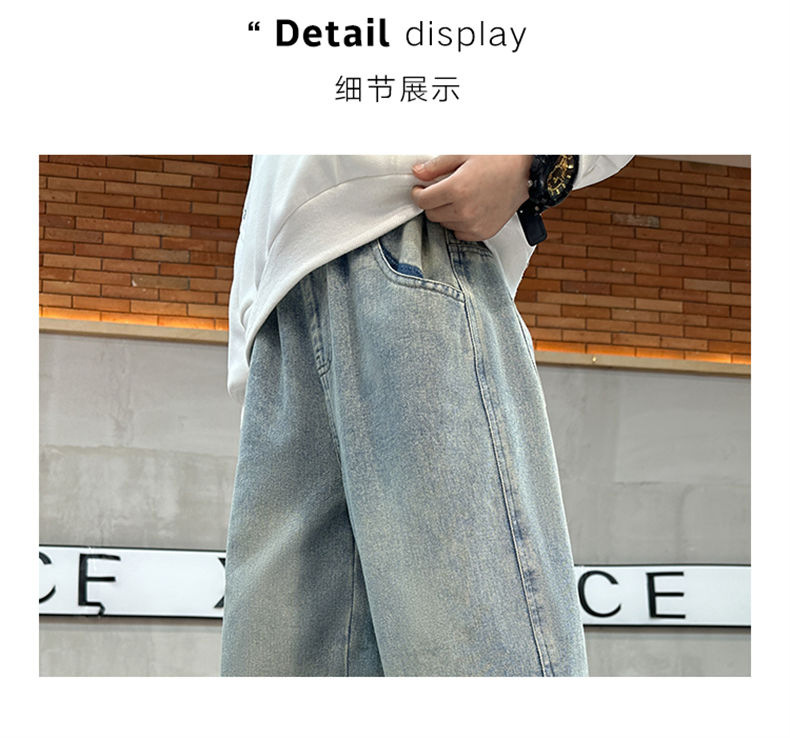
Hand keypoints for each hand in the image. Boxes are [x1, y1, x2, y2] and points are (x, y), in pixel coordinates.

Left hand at [410, 155, 532, 240]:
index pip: (422, 201)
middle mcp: (464, 210)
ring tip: (460, 197)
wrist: (525, 170)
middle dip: (432, 202)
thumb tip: (417, 173)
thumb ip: (436, 166)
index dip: (418, 193)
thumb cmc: (497, 158)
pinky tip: (469, 208)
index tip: (421, 188)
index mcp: (457, 189)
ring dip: (446, 212)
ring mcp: (474, 224)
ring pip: (444, 224)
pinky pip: (460, 232)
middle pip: (432, 214)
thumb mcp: (463, 154)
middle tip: (443, 190)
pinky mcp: (484, 232)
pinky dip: (459, 222)